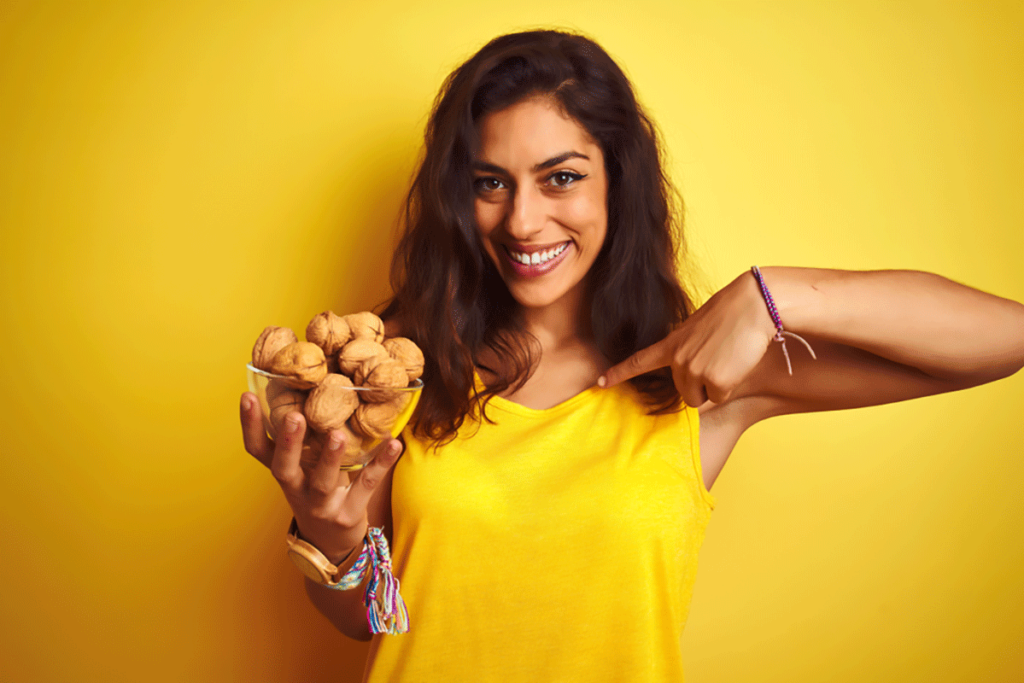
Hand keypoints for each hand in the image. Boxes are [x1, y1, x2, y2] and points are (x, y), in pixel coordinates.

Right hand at [239, 392, 403, 563]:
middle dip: (288, 443)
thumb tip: (309, 386)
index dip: (250, 425)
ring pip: (323, 481)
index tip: (247, 396)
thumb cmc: (318, 491)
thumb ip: (305, 437)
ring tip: (338, 435)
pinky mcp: (348, 514)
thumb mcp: (304, 467)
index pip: (258, 450)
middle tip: (293, 416)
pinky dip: (381, 464)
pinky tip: (394, 444)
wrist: (332, 543)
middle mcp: (296, 489)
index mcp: (284, 473)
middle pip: (284, 468)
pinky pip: (366, 486)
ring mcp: (321, 505)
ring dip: (330, 457)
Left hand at [599, 272, 776, 406]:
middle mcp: (677, 360)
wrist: (753, 305)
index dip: (620, 373)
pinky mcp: (715, 381)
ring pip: (702, 397)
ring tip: (727, 359)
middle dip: (702, 384)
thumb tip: (694, 377)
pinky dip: (731, 384)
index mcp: (672, 344)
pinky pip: (720, 396)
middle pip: (685, 393)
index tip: (602, 382)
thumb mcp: (698, 330)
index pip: (640, 360)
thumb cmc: (731, 314)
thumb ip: (688, 350)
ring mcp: (694, 371)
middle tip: (719, 359)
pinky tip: (737, 362)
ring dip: (716, 386)